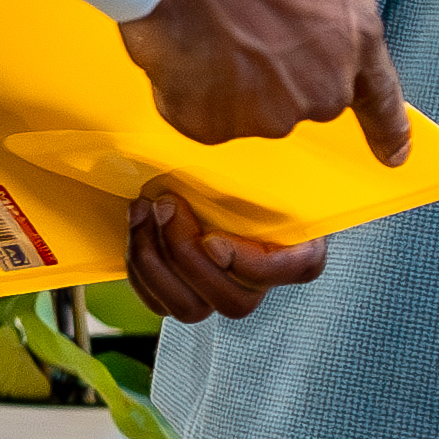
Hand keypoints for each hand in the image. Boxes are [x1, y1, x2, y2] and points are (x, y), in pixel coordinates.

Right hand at [117, 0, 413, 158]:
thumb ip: (328, 4)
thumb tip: (312, 16)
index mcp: (357, 38)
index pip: (379, 97)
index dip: (386, 129)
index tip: (394, 155)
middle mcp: (322, 87)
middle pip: (300, 97)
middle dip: (273, 70)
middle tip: (239, 19)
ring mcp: (268, 112)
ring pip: (245, 108)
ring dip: (224, 78)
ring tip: (207, 22)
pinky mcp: (213, 124)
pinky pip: (195, 112)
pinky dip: (182, 86)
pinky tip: (182, 43)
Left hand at [120, 180, 329, 329]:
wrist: (209, 178)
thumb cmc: (247, 169)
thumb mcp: (269, 164)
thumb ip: (282, 160)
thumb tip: (292, 128)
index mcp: (300, 250)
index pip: (295, 273)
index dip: (249, 264)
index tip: (212, 240)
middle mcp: (262, 283)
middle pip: (233, 302)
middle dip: (186, 253)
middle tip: (166, 205)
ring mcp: (221, 294)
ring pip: (190, 310)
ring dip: (155, 260)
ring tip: (143, 211)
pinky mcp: (186, 296)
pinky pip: (160, 304)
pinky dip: (140, 271)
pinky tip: (138, 226)